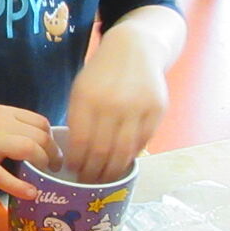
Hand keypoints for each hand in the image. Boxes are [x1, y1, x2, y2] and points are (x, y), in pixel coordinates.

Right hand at [0, 105, 57, 199]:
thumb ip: (7, 126)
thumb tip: (31, 145)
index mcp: (3, 112)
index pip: (39, 121)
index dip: (52, 138)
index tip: (52, 151)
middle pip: (39, 135)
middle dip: (52, 154)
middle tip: (53, 168)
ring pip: (28, 149)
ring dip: (42, 164)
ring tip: (44, 176)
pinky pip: (3, 176)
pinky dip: (20, 187)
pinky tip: (30, 194)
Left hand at [65, 41, 166, 184]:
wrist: (134, 48)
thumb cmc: (101, 74)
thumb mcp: (80, 90)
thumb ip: (78, 119)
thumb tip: (76, 155)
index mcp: (87, 98)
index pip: (80, 141)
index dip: (77, 162)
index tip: (72, 171)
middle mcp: (113, 104)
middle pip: (102, 151)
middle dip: (93, 172)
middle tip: (88, 182)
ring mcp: (137, 107)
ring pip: (124, 151)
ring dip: (113, 170)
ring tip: (105, 178)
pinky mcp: (157, 110)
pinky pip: (142, 142)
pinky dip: (131, 155)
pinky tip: (123, 161)